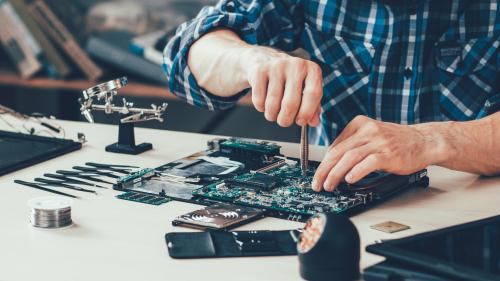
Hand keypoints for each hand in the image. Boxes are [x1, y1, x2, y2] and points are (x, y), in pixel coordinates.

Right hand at [242, 46, 322, 126]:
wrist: (263, 59)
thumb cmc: (288, 79)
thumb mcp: (304, 88)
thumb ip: (313, 106)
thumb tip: (314, 122)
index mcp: (312, 70)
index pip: (313, 94)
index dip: (306, 112)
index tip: (300, 121)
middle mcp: (296, 65)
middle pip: (290, 103)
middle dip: (285, 119)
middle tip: (283, 122)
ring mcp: (277, 66)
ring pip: (272, 104)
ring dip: (271, 115)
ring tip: (272, 113)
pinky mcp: (259, 70)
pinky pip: (259, 100)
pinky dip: (260, 107)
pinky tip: (263, 102)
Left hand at [312, 115, 448, 190]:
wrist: (425, 141)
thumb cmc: (397, 142)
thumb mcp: (372, 136)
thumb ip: (354, 145)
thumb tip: (333, 164)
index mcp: (359, 124)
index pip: (335, 145)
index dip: (324, 162)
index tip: (318, 174)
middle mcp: (367, 131)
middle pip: (338, 151)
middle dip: (324, 170)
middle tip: (317, 183)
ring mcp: (378, 142)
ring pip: (349, 158)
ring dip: (335, 174)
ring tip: (329, 185)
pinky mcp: (388, 154)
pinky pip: (367, 163)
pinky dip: (356, 172)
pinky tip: (349, 180)